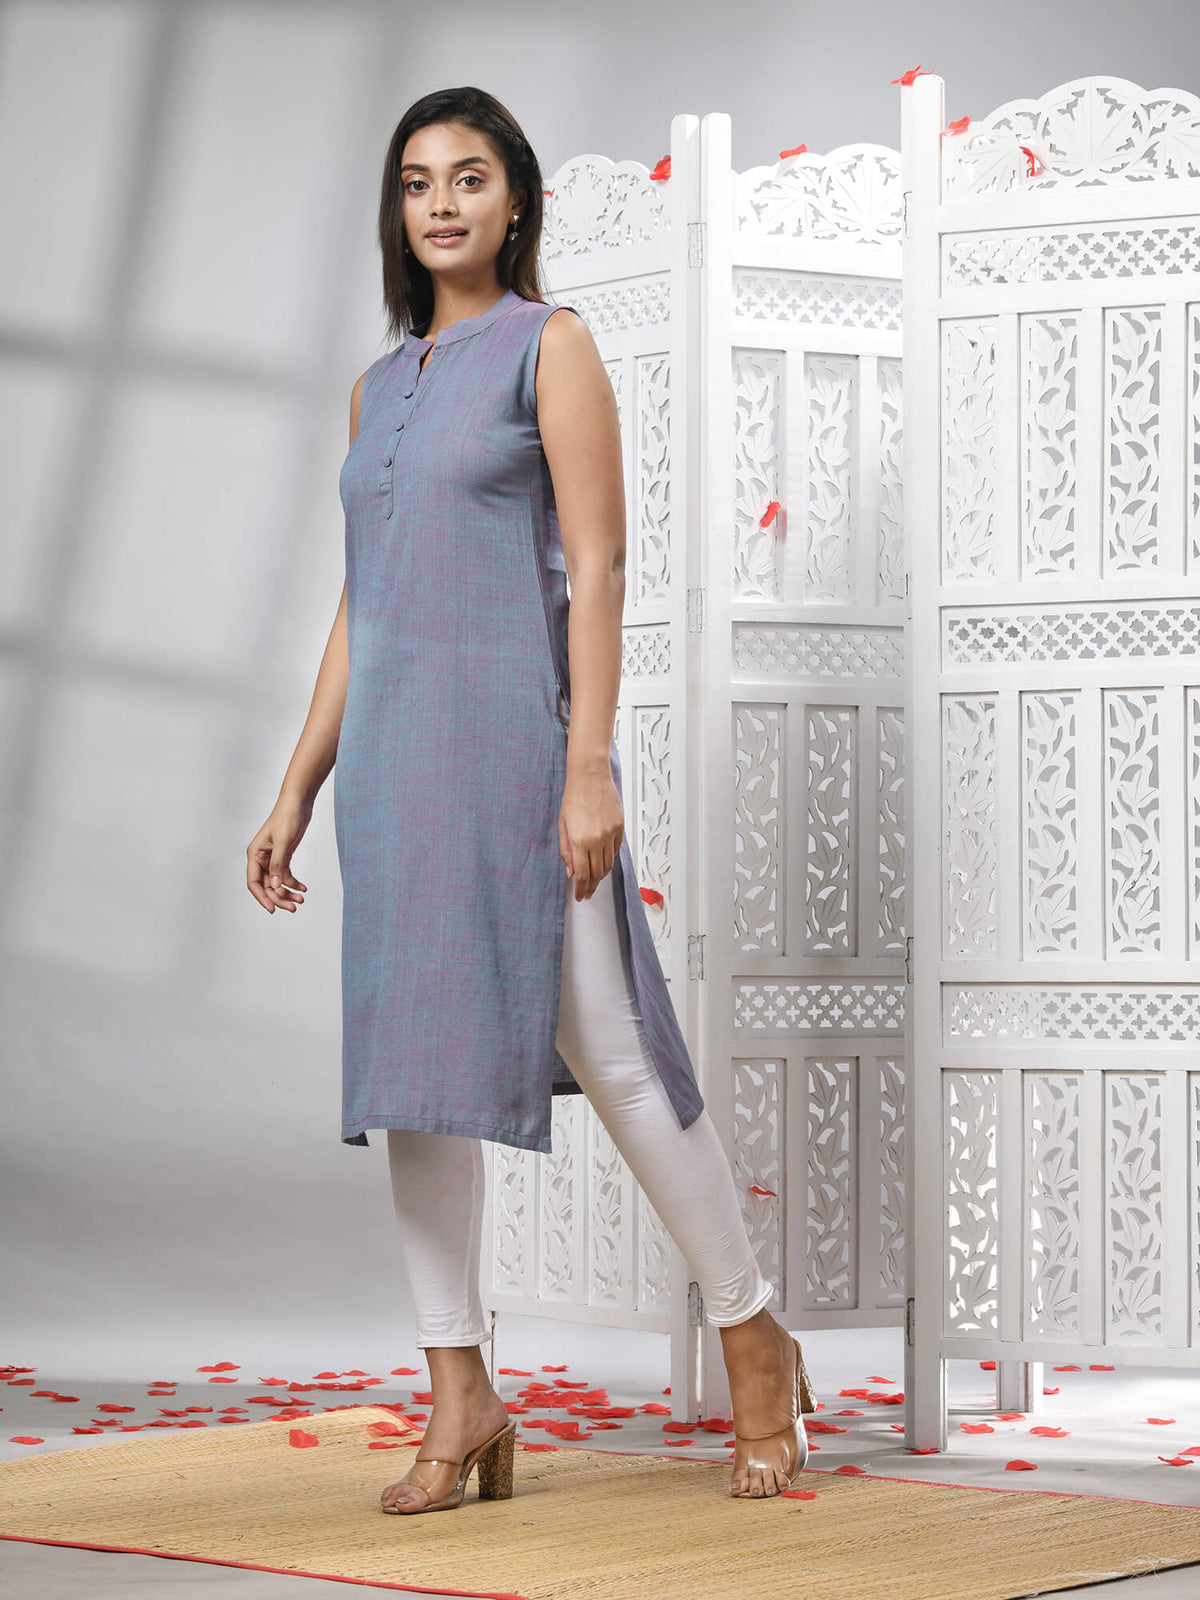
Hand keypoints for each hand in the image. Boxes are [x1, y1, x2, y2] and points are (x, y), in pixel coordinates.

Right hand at [246, 796, 311, 912]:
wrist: (298, 804)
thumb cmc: (287, 818)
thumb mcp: (283, 842)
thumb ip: (278, 865)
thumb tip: (274, 886)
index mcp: (254, 854)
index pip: (253, 882)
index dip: (262, 897)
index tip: (272, 909)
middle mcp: (261, 859)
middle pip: (266, 886)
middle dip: (279, 898)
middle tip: (293, 908)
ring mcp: (272, 859)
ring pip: (277, 883)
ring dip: (287, 892)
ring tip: (301, 900)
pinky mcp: (284, 856)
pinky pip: (286, 875)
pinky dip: (294, 883)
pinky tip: (303, 888)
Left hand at [558, 768, 623, 900]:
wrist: (591, 777)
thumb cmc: (573, 798)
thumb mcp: (563, 825)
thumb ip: (566, 851)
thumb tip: (571, 872)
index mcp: (579, 840)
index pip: (583, 874)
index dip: (582, 889)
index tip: (580, 896)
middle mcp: (597, 840)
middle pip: (597, 873)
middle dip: (592, 886)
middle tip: (587, 893)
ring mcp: (610, 834)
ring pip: (608, 864)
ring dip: (601, 875)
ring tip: (595, 880)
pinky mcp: (620, 828)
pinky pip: (616, 851)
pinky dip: (609, 859)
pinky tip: (602, 861)